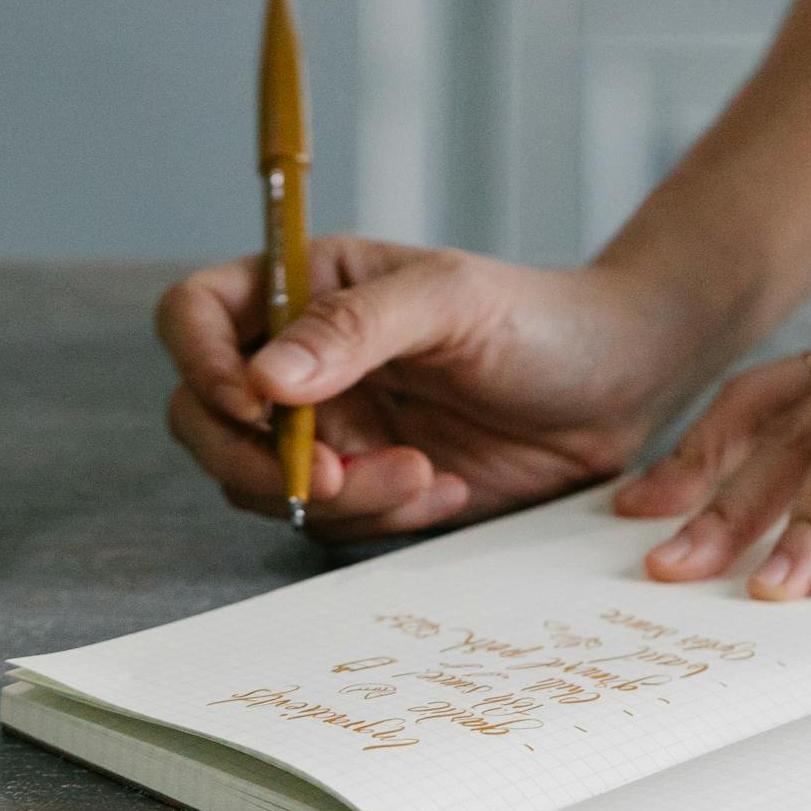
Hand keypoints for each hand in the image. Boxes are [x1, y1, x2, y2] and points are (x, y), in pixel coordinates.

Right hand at [156, 236, 713, 539]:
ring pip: (261, 483)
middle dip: (258, 460)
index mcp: (303, 287)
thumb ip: (354, 328)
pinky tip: (446, 488)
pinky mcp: (367, 486)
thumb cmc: (539, 319)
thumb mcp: (451, 302)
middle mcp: (298, 361)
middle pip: (202, 417)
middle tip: (335, 478)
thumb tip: (265, 379)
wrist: (616, 387)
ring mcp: (328, 428)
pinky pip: (330, 523)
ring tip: (424, 473)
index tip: (256, 406)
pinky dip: (379, 517)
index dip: (202, 364)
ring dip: (336, 497)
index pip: (195, 315)